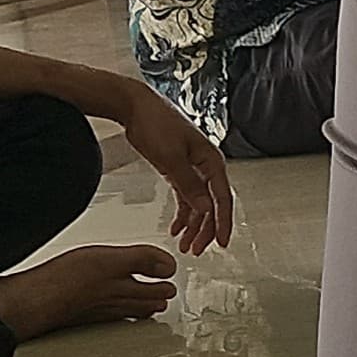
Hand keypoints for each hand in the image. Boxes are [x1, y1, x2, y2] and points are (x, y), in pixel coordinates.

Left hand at [113, 89, 236, 254]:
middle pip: (212, 204)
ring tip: (185, 245)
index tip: (221, 242)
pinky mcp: (178, 169)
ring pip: (199, 203)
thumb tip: (206, 209)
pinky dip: (182, 213)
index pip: (222, 197)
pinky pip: (186, 196)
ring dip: (193, 225)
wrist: (134, 107)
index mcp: (211, 160)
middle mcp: (205, 165)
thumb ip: (189, 185)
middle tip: (197, 250)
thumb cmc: (154, 124)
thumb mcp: (170, 158)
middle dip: (205, 229)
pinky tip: (176, 228)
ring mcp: (192, 168)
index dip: (223, 221)